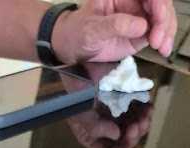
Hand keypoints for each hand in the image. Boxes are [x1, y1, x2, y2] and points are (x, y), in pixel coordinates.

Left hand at [52, 0, 176, 62]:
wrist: (73, 47)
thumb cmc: (78, 31)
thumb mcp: (93, 28)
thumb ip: (115, 25)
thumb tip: (140, 26)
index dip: (157, 3)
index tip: (158, 18)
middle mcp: (134, 1)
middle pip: (160, 4)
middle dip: (164, 20)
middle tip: (158, 39)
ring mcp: (139, 16)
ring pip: (163, 18)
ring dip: (167, 32)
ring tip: (161, 48)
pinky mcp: (140, 33)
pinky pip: (158, 33)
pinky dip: (164, 41)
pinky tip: (164, 50)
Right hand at [67, 97, 152, 147]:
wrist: (81, 63)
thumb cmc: (76, 91)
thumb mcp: (80, 114)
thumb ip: (95, 128)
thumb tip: (117, 135)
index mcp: (95, 136)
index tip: (127, 146)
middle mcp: (109, 128)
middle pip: (126, 141)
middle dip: (134, 136)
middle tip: (137, 125)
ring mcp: (119, 114)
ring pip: (137, 127)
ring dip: (143, 124)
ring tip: (145, 115)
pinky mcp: (128, 99)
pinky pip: (141, 109)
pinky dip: (146, 110)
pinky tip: (148, 106)